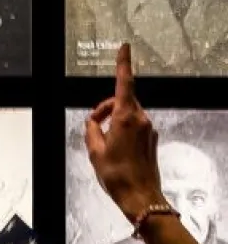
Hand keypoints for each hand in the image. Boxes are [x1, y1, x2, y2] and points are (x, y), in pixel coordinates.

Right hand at [85, 43, 164, 221]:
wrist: (140, 196)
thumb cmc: (117, 175)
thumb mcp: (95, 152)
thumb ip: (91, 131)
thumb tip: (92, 122)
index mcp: (126, 118)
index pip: (124, 83)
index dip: (123, 64)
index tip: (125, 47)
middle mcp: (140, 119)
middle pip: (122, 100)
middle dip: (106, 108)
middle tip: (93, 125)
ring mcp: (148, 129)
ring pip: (127, 114)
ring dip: (114, 122)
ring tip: (102, 144)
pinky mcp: (151, 139)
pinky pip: (134, 127)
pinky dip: (122, 131)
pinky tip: (114, 150)